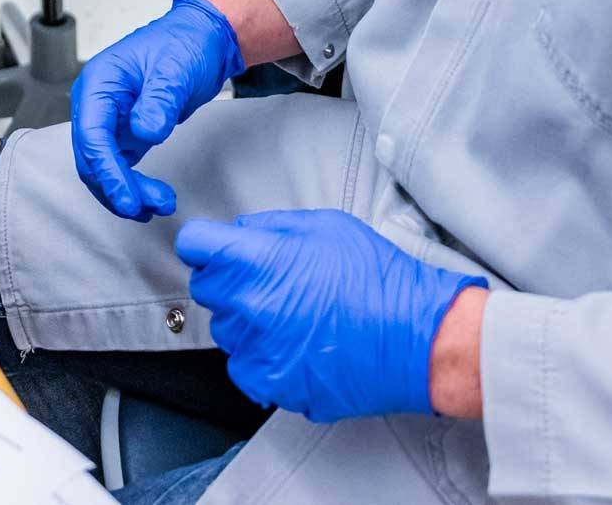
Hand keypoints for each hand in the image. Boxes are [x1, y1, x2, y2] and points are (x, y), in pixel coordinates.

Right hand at [69, 0, 242, 219]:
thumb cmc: (184, 45)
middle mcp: (97, 103)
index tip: (128, 198)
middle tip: (145, 208)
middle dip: (115, 187)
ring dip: (124, 190)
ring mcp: (109, 119)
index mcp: (99, 82)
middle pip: (91, 157)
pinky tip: (153, 198)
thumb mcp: (175, 70)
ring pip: (103, 167)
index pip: (92, 134)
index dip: (107, 171)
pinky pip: (119, 166)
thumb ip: (158, 100)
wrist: (202, 41)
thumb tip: (144, 131)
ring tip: (159, 204)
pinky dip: (133, 185)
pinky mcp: (125, 133)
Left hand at [173, 209, 486, 421]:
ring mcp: (259, 348)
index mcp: (258, 260)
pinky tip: (291, 346)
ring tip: (290, 315)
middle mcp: (250, 305)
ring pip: (225, 329)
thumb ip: (271, 226)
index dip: (204, 243)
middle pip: (206, 287)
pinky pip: (243, 368)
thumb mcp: (325, 226)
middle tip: (267, 280)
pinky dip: (259, 358)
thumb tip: (240, 232)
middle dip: (228, 279)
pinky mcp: (273, 384)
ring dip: (245, 321)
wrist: (418, 339)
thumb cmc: (380, 282)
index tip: (212, 248)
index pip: (194, 244)